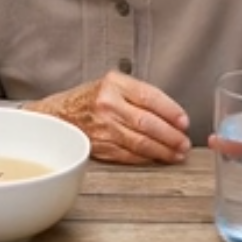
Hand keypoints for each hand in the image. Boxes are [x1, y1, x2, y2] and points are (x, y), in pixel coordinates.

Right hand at [26, 73, 189, 164]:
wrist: (57, 115)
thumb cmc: (88, 99)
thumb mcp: (111, 84)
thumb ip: (137, 94)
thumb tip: (171, 114)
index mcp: (113, 83)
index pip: (149, 96)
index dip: (171, 111)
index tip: (184, 121)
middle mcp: (107, 104)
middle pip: (147, 122)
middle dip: (171, 135)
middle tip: (185, 142)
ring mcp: (102, 126)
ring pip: (140, 142)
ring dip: (163, 150)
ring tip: (177, 153)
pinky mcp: (100, 145)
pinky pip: (128, 154)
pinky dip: (146, 158)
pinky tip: (158, 158)